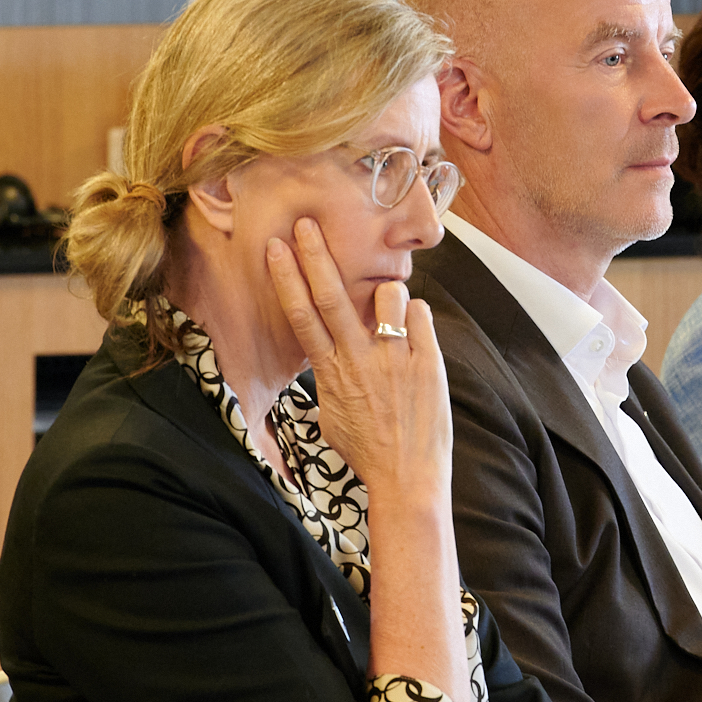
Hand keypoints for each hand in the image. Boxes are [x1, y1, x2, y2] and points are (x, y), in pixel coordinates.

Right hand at [266, 218, 451, 502]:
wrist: (407, 479)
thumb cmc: (368, 451)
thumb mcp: (332, 416)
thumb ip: (330, 380)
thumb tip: (329, 358)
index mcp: (331, 372)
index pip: (301, 316)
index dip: (286, 279)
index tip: (275, 248)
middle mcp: (359, 359)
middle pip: (332, 296)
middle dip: (316, 256)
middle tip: (306, 223)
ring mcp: (394, 358)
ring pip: (388, 294)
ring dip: (388, 294)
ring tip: (390, 314)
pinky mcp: (427, 360)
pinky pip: (420, 314)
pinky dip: (416, 318)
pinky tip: (415, 338)